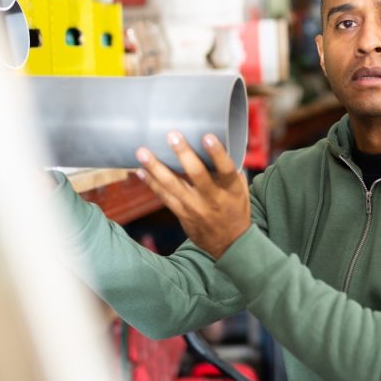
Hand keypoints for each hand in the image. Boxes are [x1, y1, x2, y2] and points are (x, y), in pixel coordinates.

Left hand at [135, 131, 249, 259]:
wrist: (230, 244)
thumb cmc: (235, 208)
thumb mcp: (240, 190)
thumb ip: (229, 169)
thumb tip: (218, 141)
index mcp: (231, 189)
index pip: (226, 169)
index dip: (217, 153)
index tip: (207, 136)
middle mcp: (213, 198)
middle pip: (197, 175)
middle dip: (183, 154)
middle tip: (172, 136)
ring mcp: (196, 207)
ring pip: (174, 186)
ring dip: (156, 168)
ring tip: (142, 152)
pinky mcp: (182, 214)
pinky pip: (164, 197)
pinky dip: (151, 183)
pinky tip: (140, 170)